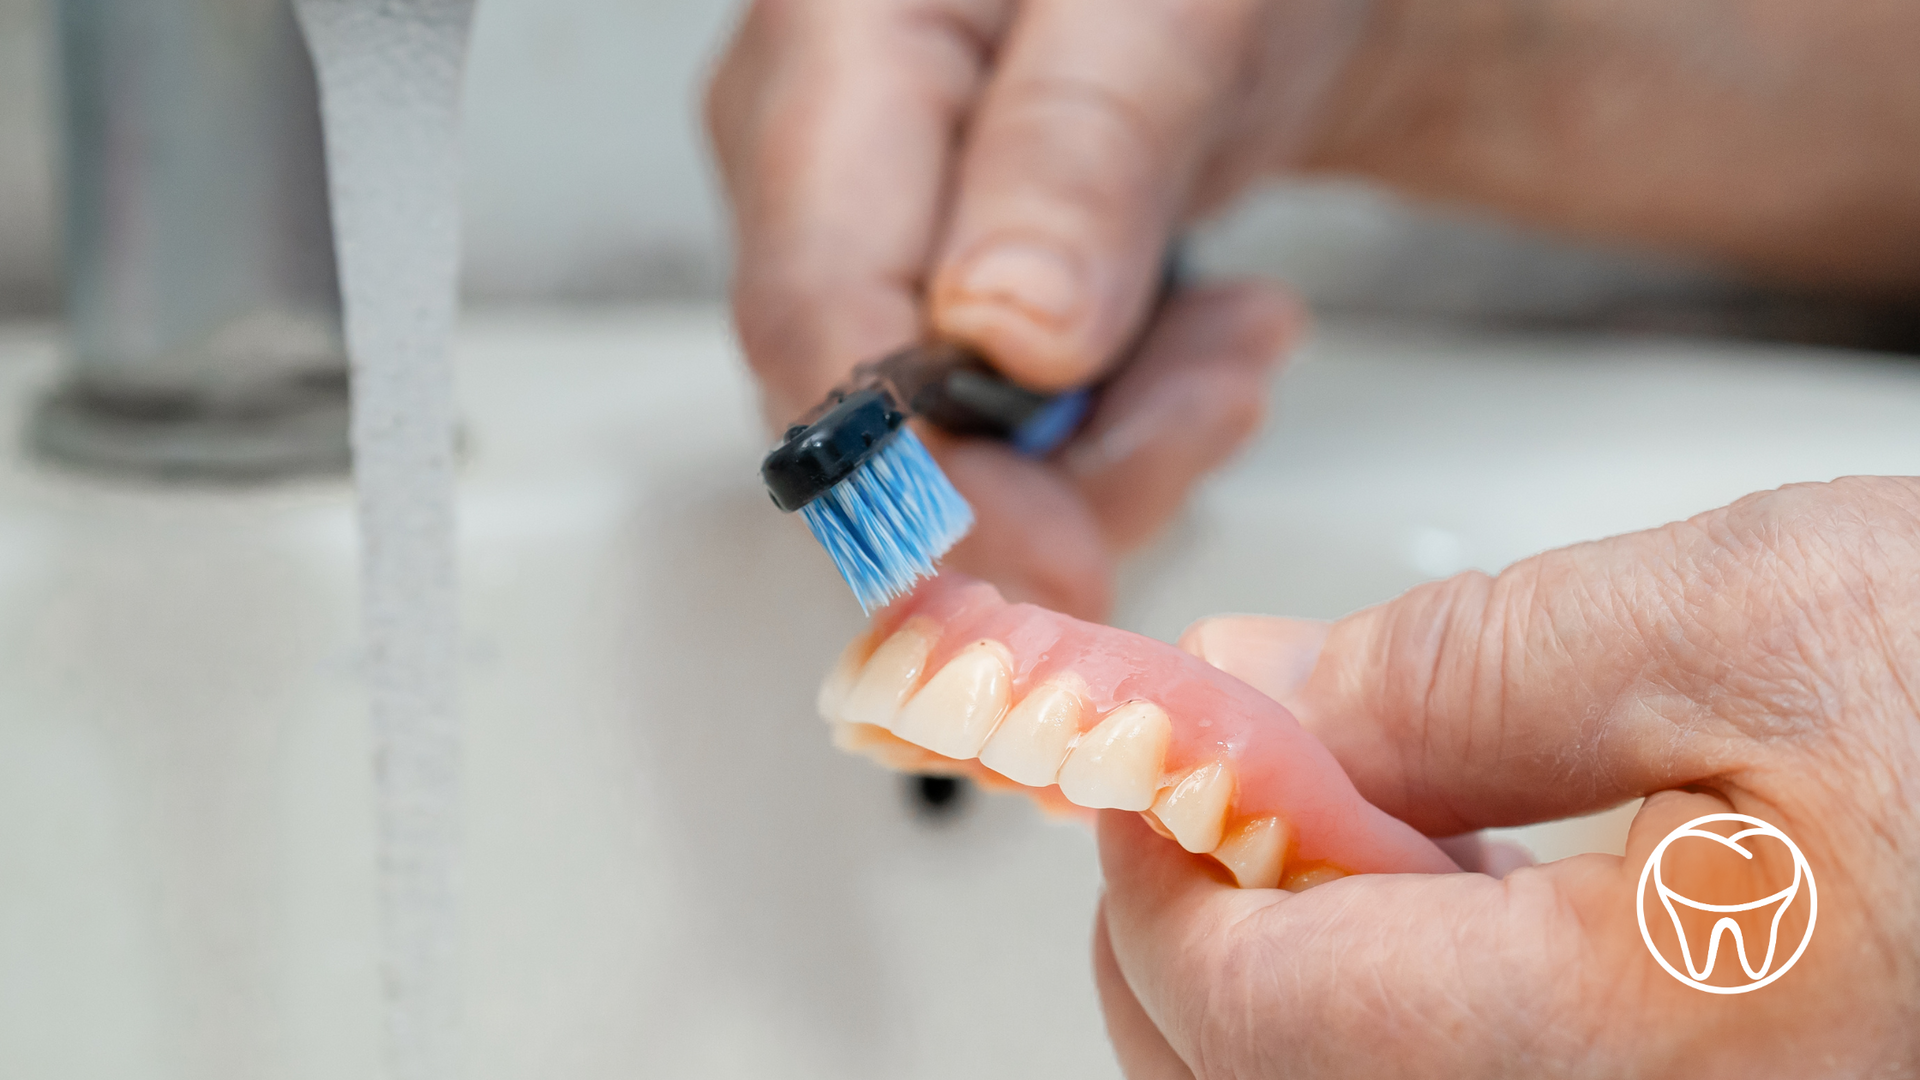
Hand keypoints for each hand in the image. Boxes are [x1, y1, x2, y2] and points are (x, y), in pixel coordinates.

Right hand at [705, 0, 1363, 617]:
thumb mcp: (1181, 9)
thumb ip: (1082, 150)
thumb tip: (1001, 333)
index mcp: (837, 42)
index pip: (814, 312)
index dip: (921, 476)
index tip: (1056, 561)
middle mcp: (810, 146)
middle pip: (866, 411)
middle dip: (1053, 463)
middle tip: (1217, 405)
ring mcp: (863, 228)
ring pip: (938, 445)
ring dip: (1112, 442)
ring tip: (1239, 341)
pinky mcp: (928, 294)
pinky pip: (991, 428)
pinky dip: (1115, 422)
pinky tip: (1200, 344)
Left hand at [1095, 476, 1919, 1075]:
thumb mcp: (1747, 619)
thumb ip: (1453, 669)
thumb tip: (1240, 693)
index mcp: (1646, 1064)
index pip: (1240, 1000)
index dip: (1149, 842)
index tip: (1140, 731)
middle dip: (1192, 926)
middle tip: (1207, 779)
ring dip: (1284, 972)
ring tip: (1338, 819)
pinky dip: (1391, 1012)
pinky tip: (1444, 896)